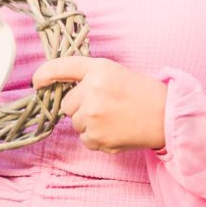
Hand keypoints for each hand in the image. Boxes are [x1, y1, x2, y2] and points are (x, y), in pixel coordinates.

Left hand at [31, 55, 168, 151]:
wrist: (168, 116)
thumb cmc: (145, 94)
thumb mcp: (117, 73)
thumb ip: (90, 78)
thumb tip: (64, 91)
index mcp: (99, 70)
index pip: (61, 67)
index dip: (45, 74)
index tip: (38, 82)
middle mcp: (92, 91)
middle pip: (67, 104)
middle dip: (80, 106)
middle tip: (106, 106)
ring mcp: (92, 116)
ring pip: (75, 123)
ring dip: (89, 123)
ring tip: (115, 119)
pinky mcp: (96, 137)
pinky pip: (84, 139)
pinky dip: (97, 137)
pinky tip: (116, 130)